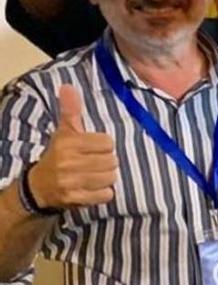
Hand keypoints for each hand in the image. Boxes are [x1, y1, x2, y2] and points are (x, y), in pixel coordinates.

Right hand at [26, 85, 117, 209]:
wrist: (40, 185)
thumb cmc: (58, 155)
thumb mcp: (64, 132)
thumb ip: (71, 111)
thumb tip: (68, 87)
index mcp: (67, 143)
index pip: (107, 142)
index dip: (104, 146)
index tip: (94, 148)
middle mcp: (68, 162)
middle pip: (111, 160)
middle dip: (106, 162)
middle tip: (94, 163)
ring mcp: (71, 182)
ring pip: (110, 177)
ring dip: (106, 177)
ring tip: (93, 175)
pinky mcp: (76, 198)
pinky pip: (106, 194)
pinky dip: (103, 192)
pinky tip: (92, 188)